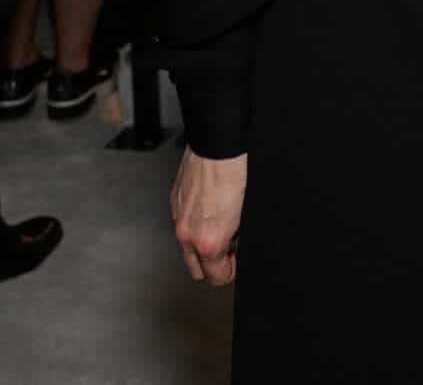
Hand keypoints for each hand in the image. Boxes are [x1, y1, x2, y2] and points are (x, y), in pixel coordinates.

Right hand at [170, 147, 245, 285]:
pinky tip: (211, 209)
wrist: (218, 144)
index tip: (238, 260)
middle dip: (214, 264)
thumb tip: (239, 247)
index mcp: (208, 240)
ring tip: (223, 225)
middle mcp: (187, 233)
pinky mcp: (174, 201)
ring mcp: (178, 217)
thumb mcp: (248, 213)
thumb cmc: (238, 172)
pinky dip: (195, 224)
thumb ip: (240, 238)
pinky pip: (183, 225)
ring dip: (203, 244)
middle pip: (197, 271)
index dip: (232, 271)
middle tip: (231, 247)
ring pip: (188, 248)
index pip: (217, 277)